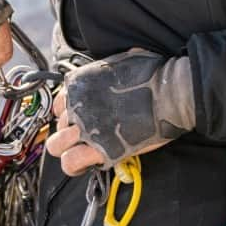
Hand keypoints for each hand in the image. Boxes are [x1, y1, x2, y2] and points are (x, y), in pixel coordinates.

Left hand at [45, 49, 194, 174]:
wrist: (169, 93)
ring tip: (83, 153)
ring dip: (68, 150)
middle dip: (69, 132)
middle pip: (58, 125)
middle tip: (86, 136)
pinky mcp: (99, 149)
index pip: (59, 102)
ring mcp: (86, 128)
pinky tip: (89, 163)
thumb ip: (109, 68)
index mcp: (81, 83)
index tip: (81, 117)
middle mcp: (77, 106)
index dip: (69, 112)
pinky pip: (71, 163)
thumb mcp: (124, 59)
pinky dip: (77, 166)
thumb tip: (115, 69)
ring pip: (56, 146)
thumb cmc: (153, 74)